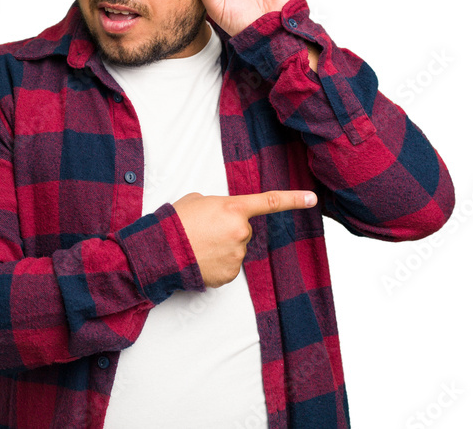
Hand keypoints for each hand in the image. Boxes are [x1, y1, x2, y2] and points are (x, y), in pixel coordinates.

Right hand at [172, 190, 316, 287]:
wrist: (160, 250)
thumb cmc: (174, 223)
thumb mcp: (197, 201)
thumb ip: (217, 206)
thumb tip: (220, 217)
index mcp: (234, 208)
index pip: (270, 202)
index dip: (294, 199)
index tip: (312, 198)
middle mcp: (240, 232)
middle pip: (243, 230)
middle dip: (228, 230)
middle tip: (204, 231)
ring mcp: (236, 255)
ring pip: (235, 250)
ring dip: (221, 248)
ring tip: (198, 246)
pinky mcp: (229, 274)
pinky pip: (228, 267)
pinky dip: (217, 264)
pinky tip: (201, 259)